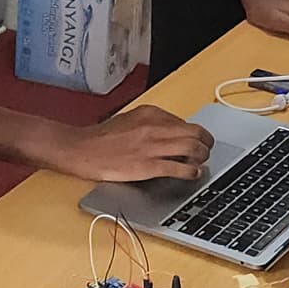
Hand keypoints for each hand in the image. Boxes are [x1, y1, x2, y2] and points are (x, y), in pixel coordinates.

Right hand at [45, 106, 214, 181]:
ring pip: (192, 149)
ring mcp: (151, 147)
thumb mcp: (129, 120)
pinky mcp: (148, 166)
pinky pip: (179, 168)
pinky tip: (193, 174)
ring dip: (202, 157)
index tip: (198, 141)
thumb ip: (151, 123)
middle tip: (207, 151)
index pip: (184, 122)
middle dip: (206, 144)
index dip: (195, 134)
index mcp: (150, 113)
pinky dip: (191, 172)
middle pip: (195, 133)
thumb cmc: (102, 138)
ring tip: (201, 162)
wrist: (81, 150)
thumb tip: (172, 132)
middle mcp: (154, 127)